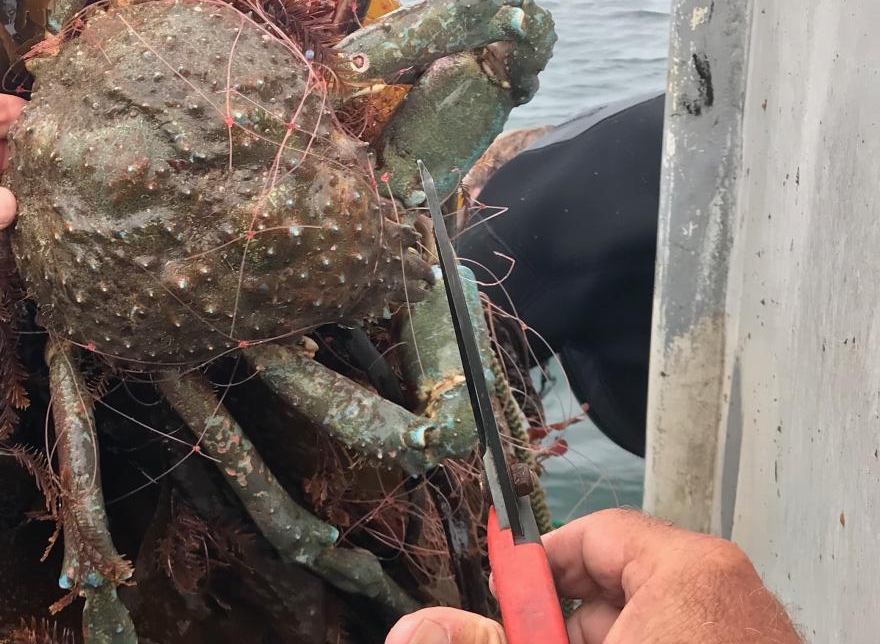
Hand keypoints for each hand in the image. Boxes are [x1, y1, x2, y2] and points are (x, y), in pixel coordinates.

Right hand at [385, 508, 798, 643]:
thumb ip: (490, 643)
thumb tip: (420, 630)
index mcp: (690, 572)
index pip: (593, 533)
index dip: (536, 565)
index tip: (504, 593)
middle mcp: (727, 594)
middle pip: (617, 582)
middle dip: (563, 622)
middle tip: (529, 641)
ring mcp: (745, 633)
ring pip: (649, 621)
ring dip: (601, 643)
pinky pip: (680, 640)